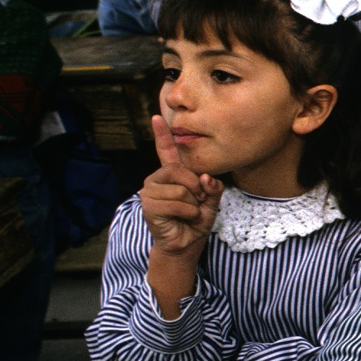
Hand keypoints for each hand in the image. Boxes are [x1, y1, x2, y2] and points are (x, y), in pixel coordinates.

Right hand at [141, 115, 222, 258]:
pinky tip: (184, 218)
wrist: (187, 243)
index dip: (162, 134)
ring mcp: (150, 191)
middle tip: (196, 201)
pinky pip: (177, 203)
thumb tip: (205, 178)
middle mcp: (158, 179)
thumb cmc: (197, 220)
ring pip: (180, 190)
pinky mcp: (148, 206)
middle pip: (179, 170)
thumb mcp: (212, 199)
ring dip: (192, 204)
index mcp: (172, 174)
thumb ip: (212, 186)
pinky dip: (188, 213)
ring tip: (188, 212)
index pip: (166, 150)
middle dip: (195, 188)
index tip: (156, 117)